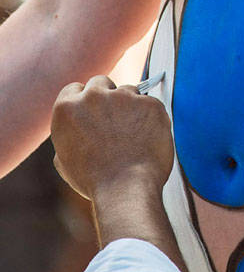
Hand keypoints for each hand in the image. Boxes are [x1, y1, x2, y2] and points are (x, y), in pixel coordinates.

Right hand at [51, 75, 173, 200]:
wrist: (125, 189)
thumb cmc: (94, 180)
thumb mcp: (66, 159)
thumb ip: (70, 135)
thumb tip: (78, 125)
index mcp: (67, 109)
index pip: (74, 89)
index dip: (83, 100)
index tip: (92, 111)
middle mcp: (94, 96)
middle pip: (101, 82)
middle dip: (107, 96)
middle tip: (114, 121)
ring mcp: (123, 96)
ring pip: (128, 91)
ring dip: (130, 107)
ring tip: (132, 136)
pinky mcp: (149, 102)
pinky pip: (149, 104)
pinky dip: (150, 117)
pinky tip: (147, 138)